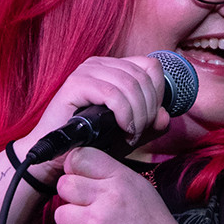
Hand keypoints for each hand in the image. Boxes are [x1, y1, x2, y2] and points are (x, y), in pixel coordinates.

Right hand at [24, 56, 170, 182]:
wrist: (59, 159)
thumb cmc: (92, 145)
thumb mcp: (129, 135)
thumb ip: (150, 125)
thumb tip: (164, 115)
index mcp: (115, 69)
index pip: (151, 67)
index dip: (158, 95)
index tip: (149, 121)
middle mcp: (101, 65)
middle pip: (143, 76)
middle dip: (148, 109)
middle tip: (139, 133)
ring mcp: (87, 71)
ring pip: (130, 84)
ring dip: (137, 114)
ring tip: (130, 136)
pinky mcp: (75, 84)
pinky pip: (112, 93)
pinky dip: (124, 114)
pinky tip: (122, 130)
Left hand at [53, 147, 194, 223]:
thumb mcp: (140, 188)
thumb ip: (111, 176)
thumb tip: (82, 170)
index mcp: (120, 179)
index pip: (79, 157)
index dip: (75, 167)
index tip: (81, 177)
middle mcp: (106, 198)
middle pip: (64, 185)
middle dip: (71, 195)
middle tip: (86, 205)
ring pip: (61, 214)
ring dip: (72, 221)